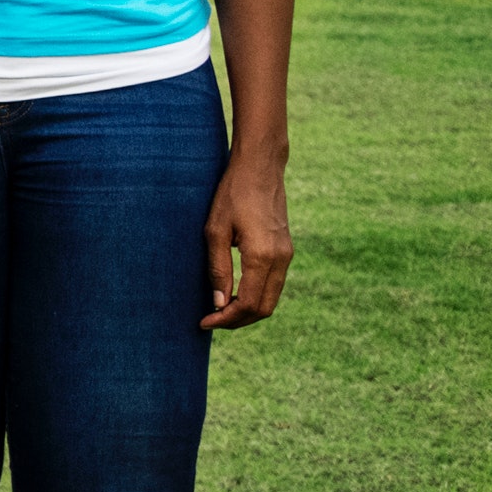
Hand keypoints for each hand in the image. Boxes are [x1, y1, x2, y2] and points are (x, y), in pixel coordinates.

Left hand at [202, 153, 292, 329]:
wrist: (260, 169)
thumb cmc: (231, 195)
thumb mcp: (214, 231)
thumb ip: (218, 269)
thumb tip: (218, 302)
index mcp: (262, 256)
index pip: (248, 303)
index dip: (226, 318)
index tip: (204, 322)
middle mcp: (281, 259)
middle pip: (264, 308)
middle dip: (238, 320)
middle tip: (211, 320)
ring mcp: (287, 255)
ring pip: (272, 298)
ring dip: (247, 309)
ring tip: (219, 309)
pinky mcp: (286, 250)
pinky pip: (274, 284)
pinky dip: (256, 296)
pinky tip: (234, 293)